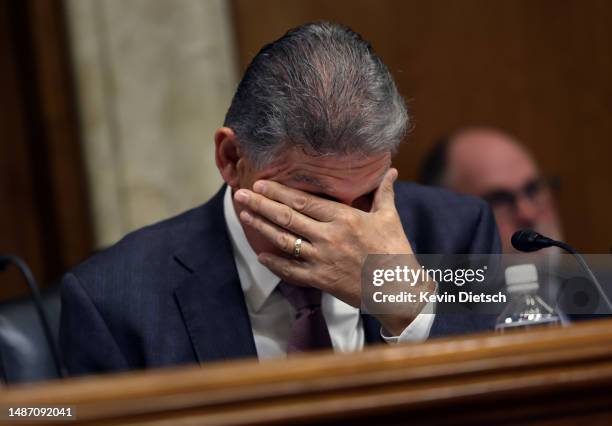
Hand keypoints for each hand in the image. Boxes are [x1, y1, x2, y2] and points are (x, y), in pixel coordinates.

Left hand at [234, 168, 431, 334]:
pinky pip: (292, 271)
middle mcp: (329, 237)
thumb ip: (383, 193)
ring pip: (285, 241)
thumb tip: (390, 171)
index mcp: (345, 218)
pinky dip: (275, 263)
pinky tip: (260, 254)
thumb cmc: (395, 251)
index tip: (262, 183)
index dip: (280, 192)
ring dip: (262, 227)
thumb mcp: (390, 218)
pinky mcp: (321, 279)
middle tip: (241, 194)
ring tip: (245, 215)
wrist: (399, 289)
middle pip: (288, 218)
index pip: (305, 202)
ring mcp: (323, 259)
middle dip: (262, 205)